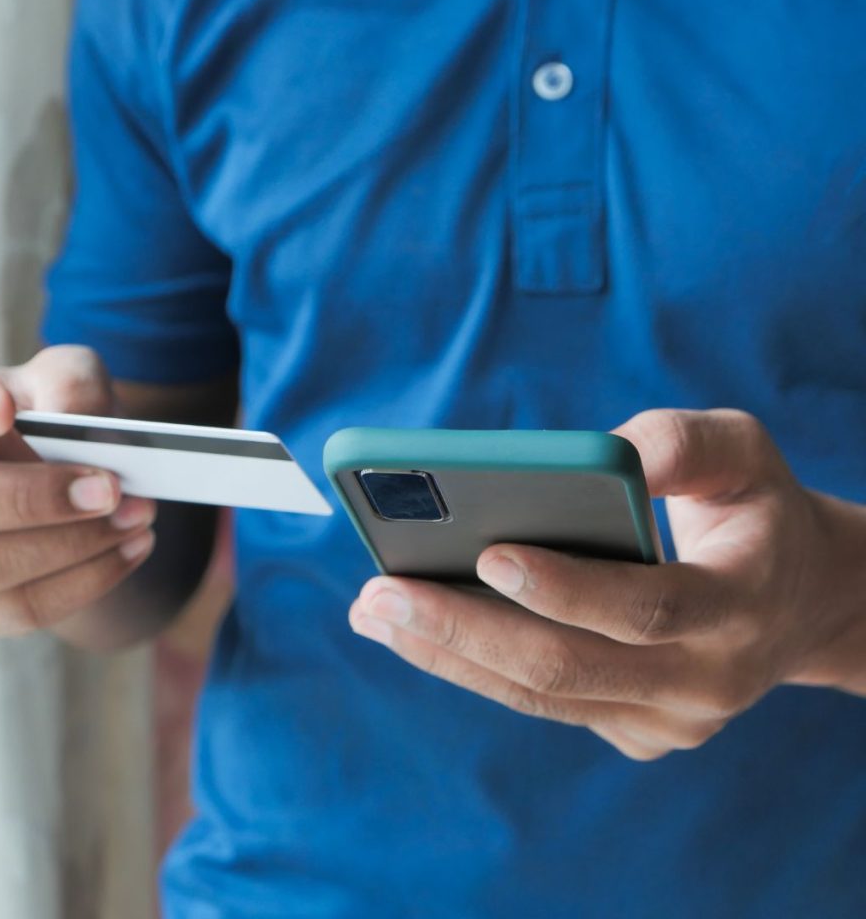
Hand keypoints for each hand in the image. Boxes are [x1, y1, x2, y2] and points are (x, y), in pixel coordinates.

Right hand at [0, 346, 157, 636]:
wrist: (67, 478)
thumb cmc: (50, 417)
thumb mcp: (67, 378)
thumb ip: (72, 384)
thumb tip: (78, 424)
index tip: (5, 408)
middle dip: (31, 499)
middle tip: (110, 487)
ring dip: (71, 545)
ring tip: (136, 516)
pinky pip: (17, 608)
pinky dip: (86, 580)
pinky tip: (133, 547)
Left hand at [349, 409, 865, 759]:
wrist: (802, 599)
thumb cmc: (755, 507)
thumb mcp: (742, 451)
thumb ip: (679, 442)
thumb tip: (597, 455)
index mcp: (740, 603)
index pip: (645, 606)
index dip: (566, 586)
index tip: (486, 552)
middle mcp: (706, 680)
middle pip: (567, 666)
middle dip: (463, 629)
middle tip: (377, 594)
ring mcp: (668, 720)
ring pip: (540, 695)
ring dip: (447, 654)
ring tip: (371, 612)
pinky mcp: (635, 731)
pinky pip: (542, 702)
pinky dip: (473, 666)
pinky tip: (413, 630)